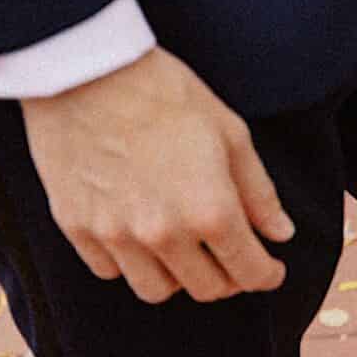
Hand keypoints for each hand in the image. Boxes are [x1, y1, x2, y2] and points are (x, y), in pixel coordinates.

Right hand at [19, 47, 292, 302]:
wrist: (82, 67)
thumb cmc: (164, 91)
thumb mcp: (230, 133)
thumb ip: (259, 192)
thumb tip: (281, 234)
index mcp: (210, 211)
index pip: (250, 273)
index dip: (268, 275)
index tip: (271, 268)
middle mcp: (163, 234)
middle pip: (206, 290)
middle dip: (228, 278)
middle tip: (229, 257)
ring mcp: (114, 234)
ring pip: (155, 290)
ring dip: (177, 276)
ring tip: (182, 248)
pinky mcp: (74, 225)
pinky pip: (108, 270)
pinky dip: (128, 262)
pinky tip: (137, 235)